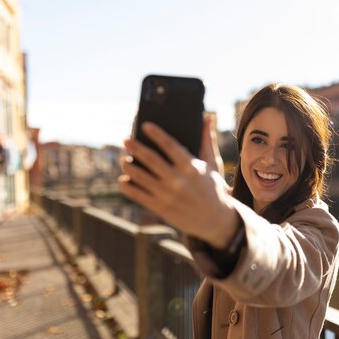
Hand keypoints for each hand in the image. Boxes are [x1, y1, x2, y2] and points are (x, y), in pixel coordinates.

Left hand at [118, 122, 239, 249]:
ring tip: (123, 160)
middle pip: (151, 160)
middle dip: (135, 148)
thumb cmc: (214, 189)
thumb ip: (207, 141)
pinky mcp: (161, 208)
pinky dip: (128, 187)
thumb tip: (206, 117)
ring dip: (128, 167)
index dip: (157, 134)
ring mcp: (168, 195)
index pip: (170, 146)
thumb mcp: (213, 165)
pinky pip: (138, 195)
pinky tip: (124, 180)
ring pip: (141, 177)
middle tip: (125, 140)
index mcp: (192, 167)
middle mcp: (178, 181)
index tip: (145, 125)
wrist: (216, 221)